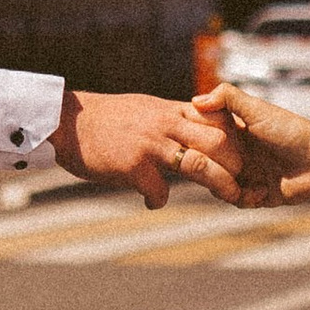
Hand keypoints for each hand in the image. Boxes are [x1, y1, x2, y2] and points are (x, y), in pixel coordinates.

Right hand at [53, 88, 251, 208]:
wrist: (66, 121)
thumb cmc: (104, 119)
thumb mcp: (143, 108)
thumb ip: (169, 117)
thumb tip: (189, 124)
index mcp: (170, 111)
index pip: (216, 118)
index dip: (235, 138)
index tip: (242, 155)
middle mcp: (165, 124)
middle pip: (218, 141)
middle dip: (237, 164)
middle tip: (243, 181)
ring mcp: (151, 145)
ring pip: (199, 165)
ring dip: (220, 185)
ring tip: (229, 197)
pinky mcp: (133, 165)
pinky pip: (159, 190)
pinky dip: (158, 200)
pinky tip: (151, 201)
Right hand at [187, 83, 309, 206]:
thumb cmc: (292, 131)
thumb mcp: (258, 109)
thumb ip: (228, 98)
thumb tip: (195, 100)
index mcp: (234, 132)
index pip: (202, 137)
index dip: (196, 140)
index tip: (193, 140)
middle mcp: (237, 153)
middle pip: (206, 163)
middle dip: (207, 167)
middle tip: (216, 166)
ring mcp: (246, 174)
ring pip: (218, 184)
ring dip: (226, 185)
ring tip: (241, 180)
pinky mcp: (256, 194)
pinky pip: (237, 200)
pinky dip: (245, 197)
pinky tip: (262, 191)